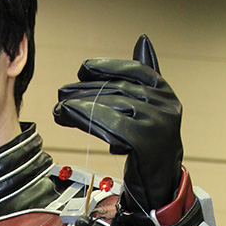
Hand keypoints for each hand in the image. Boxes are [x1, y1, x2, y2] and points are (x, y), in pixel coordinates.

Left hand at [53, 35, 182, 213]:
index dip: (107, 66)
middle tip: (61, 93)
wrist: (159, 185)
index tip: (83, 68)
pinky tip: (70, 117)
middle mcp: (165, 105)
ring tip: (60, 108)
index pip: (134, 70)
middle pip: (118, 89)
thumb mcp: (150, 108)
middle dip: (85, 90)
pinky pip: (112, 124)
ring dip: (80, 105)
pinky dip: (87, 118)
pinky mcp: (146, 142)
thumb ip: (143, 79)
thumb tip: (142, 40)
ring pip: (112, 105)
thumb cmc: (149, 147)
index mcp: (165, 92)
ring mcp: (158, 123)